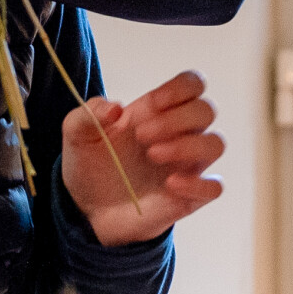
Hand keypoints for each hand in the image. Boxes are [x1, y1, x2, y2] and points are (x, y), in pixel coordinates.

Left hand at [60, 70, 225, 246]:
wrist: (87, 209)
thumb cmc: (90, 164)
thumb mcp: (76, 133)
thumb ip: (89, 113)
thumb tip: (115, 108)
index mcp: (157, 112)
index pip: (192, 84)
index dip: (179, 88)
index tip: (152, 103)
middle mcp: (179, 134)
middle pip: (206, 110)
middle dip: (176, 119)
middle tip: (141, 135)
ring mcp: (187, 165)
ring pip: (216, 144)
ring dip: (188, 145)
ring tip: (153, 155)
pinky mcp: (189, 196)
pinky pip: (215, 187)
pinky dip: (198, 183)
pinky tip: (170, 184)